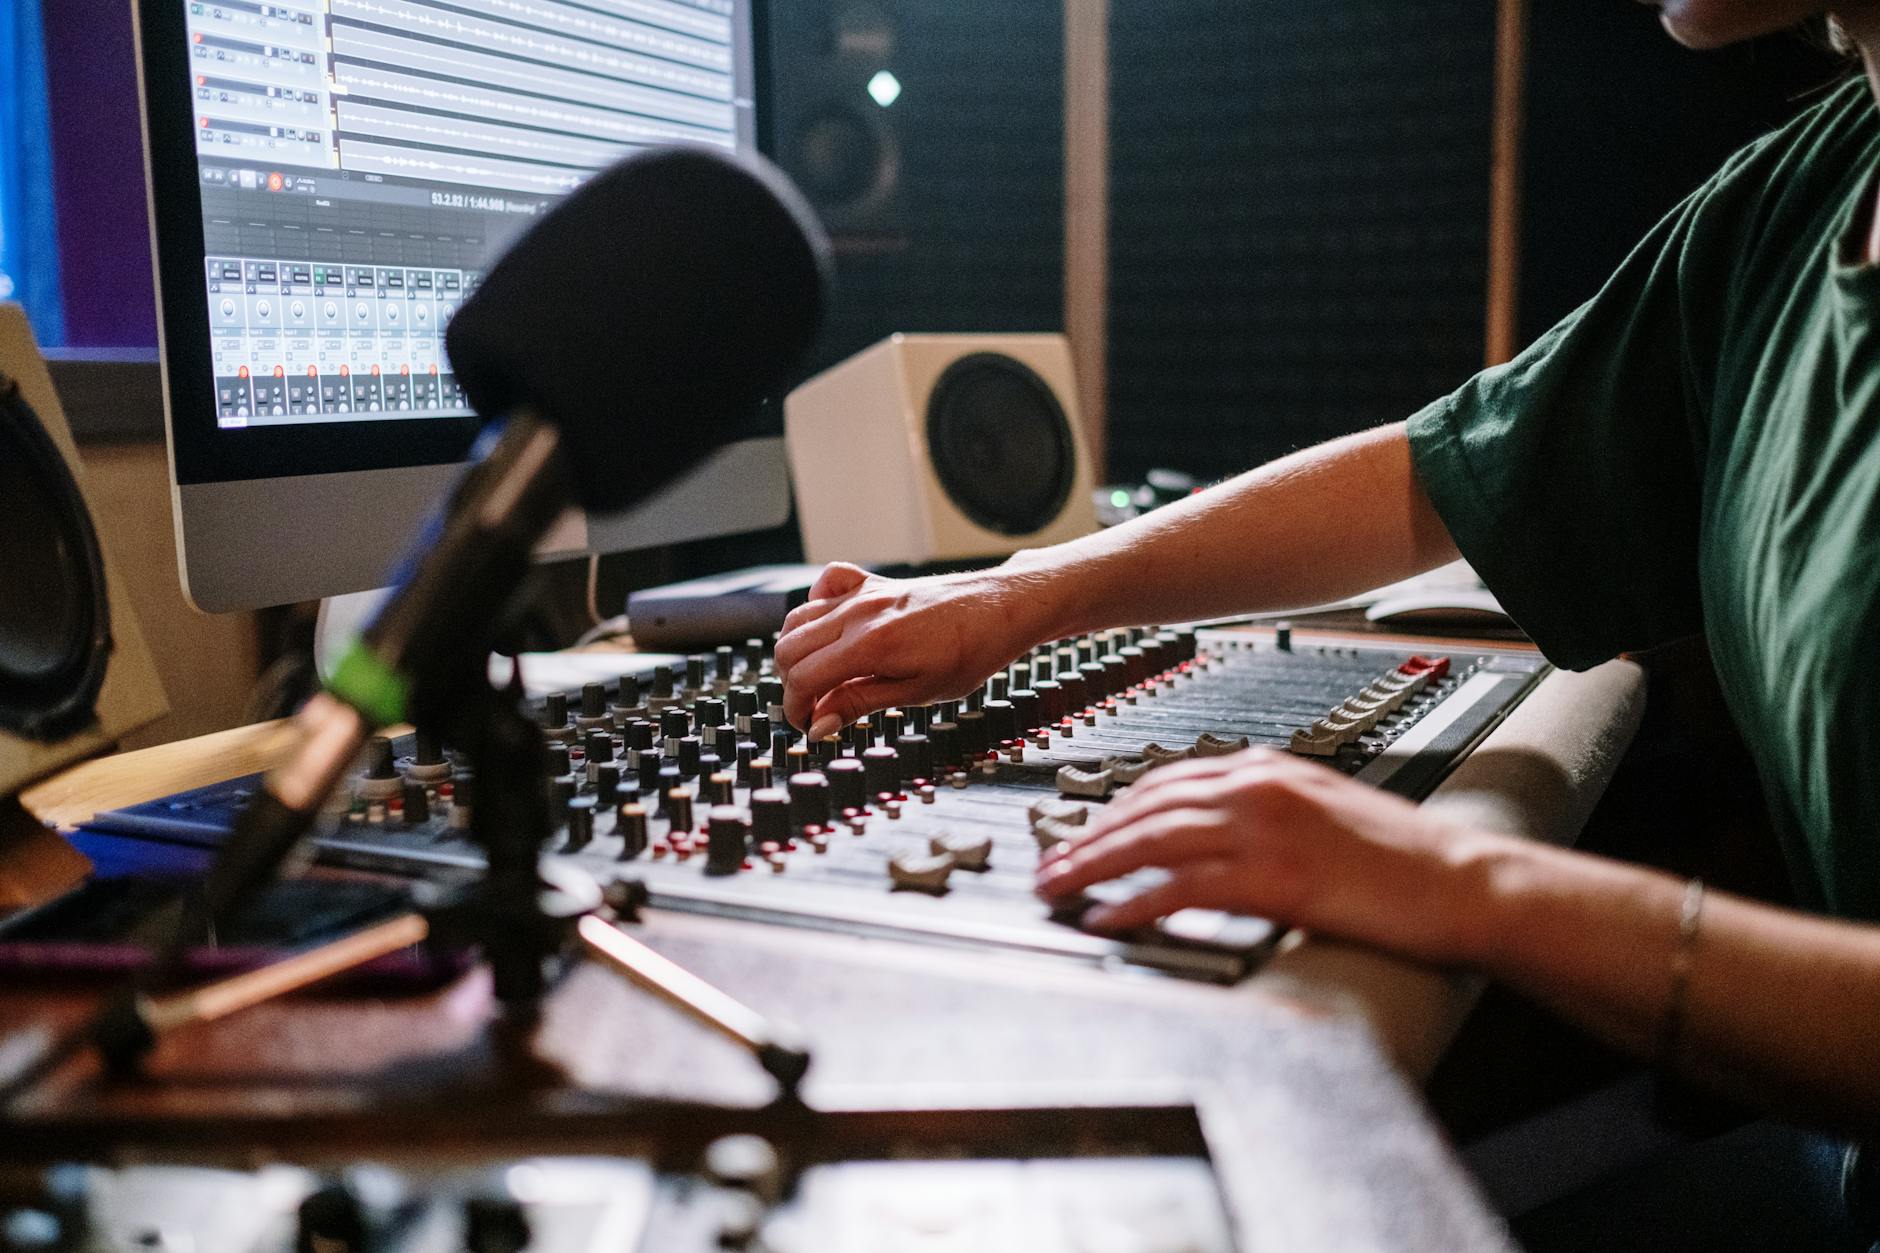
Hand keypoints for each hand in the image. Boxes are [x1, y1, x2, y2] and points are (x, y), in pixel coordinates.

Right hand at [775, 562, 1058, 738]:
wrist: (1000, 610)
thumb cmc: (969, 653)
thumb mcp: (917, 692)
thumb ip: (861, 703)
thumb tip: (819, 724)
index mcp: (868, 645)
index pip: (803, 678)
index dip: (796, 709)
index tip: (808, 727)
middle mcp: (857, 613)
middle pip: (789, 649)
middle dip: (793, 685)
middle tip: (816, 709)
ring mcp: (861, 594)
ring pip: (798, 619)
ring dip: (798, 652)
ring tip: (821, 678)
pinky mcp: (871, 583)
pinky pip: (825, 586)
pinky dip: (815, 607)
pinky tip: (829, 629)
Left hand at [1034, 748, 1504, 964]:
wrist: (1461, 880)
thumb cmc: (1401, 856)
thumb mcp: (1320, 806)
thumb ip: (1264, 807)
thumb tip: (1210, 829)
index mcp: (1267, 768)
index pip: (1166, 781)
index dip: (1114, 809)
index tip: (1082, 832)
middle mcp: (1258, 788)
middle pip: (1145, 807)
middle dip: (1087, 836)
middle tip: (1047, 863)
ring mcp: (1264, 831)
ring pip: (1151, 841)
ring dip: (1093, 865)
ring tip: (1056, 888)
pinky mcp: (1275, 879)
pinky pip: (1183, 888)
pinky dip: (1137, 902)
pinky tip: (1108, 917)